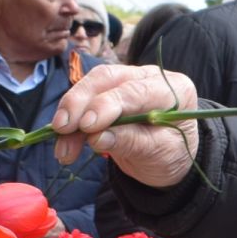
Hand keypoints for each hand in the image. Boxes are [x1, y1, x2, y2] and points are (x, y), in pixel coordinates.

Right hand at [50, 63, 199, 187]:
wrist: (167, 160)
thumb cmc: (171, 155)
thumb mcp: (160, 154)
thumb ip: (132, 142)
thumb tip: (96, 137)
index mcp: (175, 90)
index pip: (136, 91)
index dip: (107, 105)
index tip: (86, 125)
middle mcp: (149, 77)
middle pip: (107, 79)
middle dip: (79, 103)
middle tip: (62, 129)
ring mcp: (127, 81)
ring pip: (90, 86)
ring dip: (69, 115)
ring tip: (62, 148)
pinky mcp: (108, 92)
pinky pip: (83, 100)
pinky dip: (70, 122)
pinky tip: (63, 143)